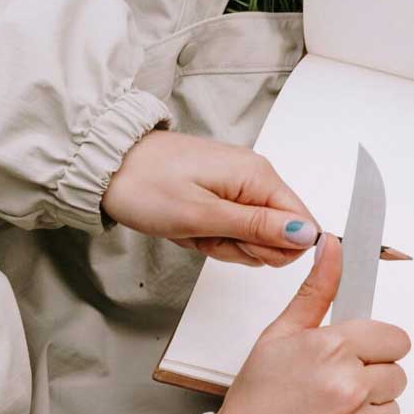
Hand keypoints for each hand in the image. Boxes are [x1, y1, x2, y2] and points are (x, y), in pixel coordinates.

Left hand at [102, 130, 321, 266]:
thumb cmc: (145, 185)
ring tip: (194, 228)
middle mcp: (255, 175)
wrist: (106, 165)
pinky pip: (234, 225)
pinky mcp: (223, 189)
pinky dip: (212, 233)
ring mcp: (238, 182)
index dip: (275, 248)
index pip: (303, 225)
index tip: (239, 244)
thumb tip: (307, 235)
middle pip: (278, 233)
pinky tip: (191, 225)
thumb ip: (260, 227)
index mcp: (258, 176)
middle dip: (244, 247)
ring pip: (254, 234)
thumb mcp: (203, 215)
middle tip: (209, 235)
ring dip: (223, 242)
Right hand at [215, 236, 411, 413]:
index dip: (376, 347)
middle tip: (334, 391)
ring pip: (392, 409)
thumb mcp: (278, 337)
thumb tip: (334, 248)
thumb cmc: (255, 404)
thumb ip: (315, 292)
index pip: (395, 339)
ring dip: (368, 413)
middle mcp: (352, 387)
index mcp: (333, 350)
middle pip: (397, 374)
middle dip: (372, 380)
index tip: (358, 356)